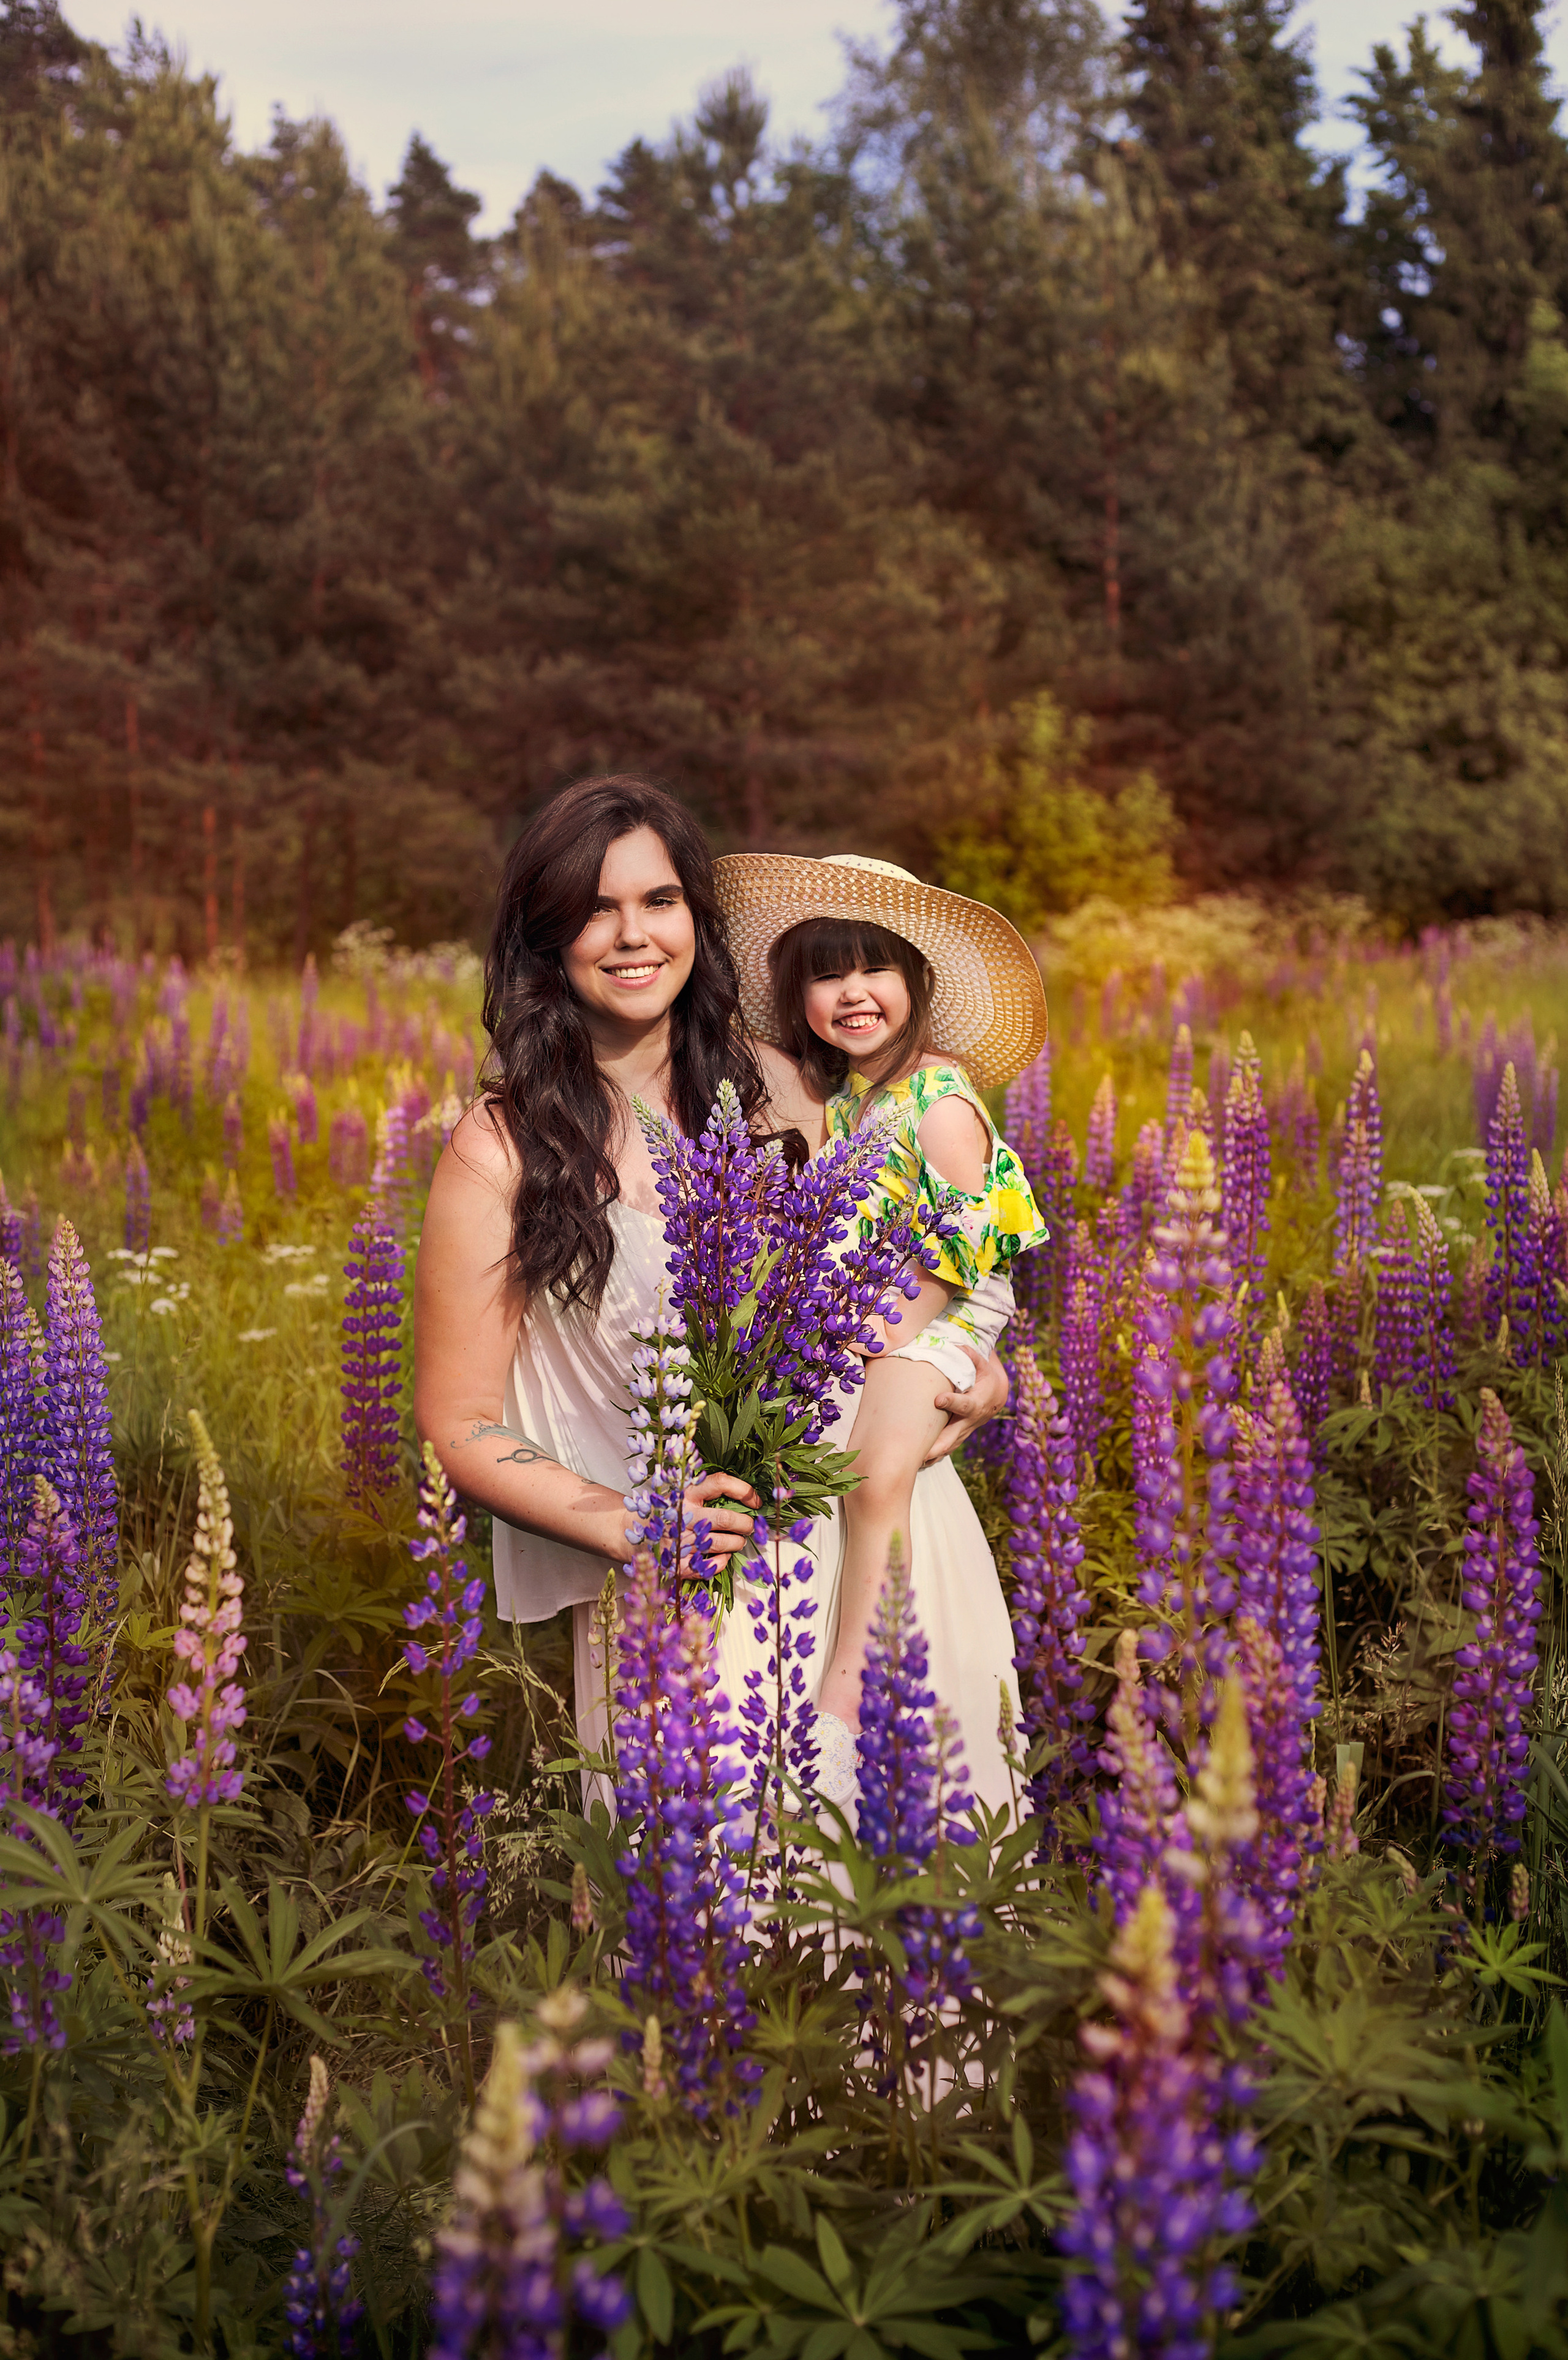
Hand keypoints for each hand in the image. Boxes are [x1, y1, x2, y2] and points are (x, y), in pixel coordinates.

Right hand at [680, 1469, 761, 1574]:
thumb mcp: (686, 1494)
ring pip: (721, 1543)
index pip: (721, 1483)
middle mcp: (683, 1514)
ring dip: (737, 1543)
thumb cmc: (673, 1512)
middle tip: (749, 1526)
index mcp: (686, 1492)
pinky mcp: (678, 1562)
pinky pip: (710, 1565)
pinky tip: (723, 1556)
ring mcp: (679, 1540)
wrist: (637, 1532)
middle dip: (745, 1524)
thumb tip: (749, 1497)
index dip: (744, 1491)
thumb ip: (710, 1492)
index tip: (756, 1501)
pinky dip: (722, 1562)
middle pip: (725, 1518)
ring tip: (738, 1541)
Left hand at [924, 1346, 1007, 1464]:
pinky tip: (915, 1463)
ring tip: (912, 1463)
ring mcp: (962, 1431)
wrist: (995, 1396)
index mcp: (976, 1402)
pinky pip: (943, 1449)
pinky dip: (931, 1457)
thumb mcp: (983, 1364)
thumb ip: (971, 1356)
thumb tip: (958, 1346)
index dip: (952, 1402)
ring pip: (946, 1447)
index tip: (938, 1399)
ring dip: (931, 1456)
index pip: (964, 1404)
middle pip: (952, 1437)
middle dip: (936, 1446)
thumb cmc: (985, 1377)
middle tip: (920, 1452)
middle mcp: (969, 1421)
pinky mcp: (956, 1436)